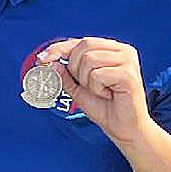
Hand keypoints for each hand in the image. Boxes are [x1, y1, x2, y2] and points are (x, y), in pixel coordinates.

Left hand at [38, 38, 154, 152]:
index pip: (80, 42)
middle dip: (75, 68)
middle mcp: (122, 51)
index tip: (42, 59)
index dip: (58, 49)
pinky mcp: (128, 73)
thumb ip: (65, 74)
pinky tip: (108, 95)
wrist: (124, 129)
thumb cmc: (105, 107)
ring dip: (87, 81)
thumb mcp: (78, 88)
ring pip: (88, 59)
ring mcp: (128, 60)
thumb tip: (49, 61)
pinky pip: (97, 74)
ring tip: (101, 91)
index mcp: (112, 50)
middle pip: (84, 46)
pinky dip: (96, 88)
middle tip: (85, 85)